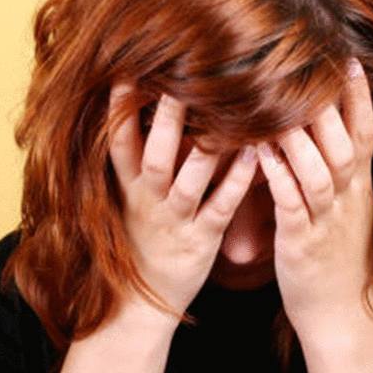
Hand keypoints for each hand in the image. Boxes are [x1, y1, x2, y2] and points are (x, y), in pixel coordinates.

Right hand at [108, 84, 258, 317]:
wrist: (138, 301)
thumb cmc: (139, 239)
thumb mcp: (127, 200)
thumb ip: (134, 160)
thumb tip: (138, 112)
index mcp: (128, 188)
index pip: (119, 143)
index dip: (119, 109)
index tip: (126, 71)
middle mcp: (148, 201)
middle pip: (155, 154)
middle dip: (166, 118)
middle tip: (179, 78)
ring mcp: (176, 220)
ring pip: (188, 179)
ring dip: (206, 146)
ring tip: (225, 110)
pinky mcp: (202, 239)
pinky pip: (221, 207)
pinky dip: (236, 181)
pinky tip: (253, 155)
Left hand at [255, 57, 372, 337]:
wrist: (339, 313)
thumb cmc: (337, 257)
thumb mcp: (347, 211)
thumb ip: (339, 173)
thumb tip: (324, 135)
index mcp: (359, 189)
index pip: (365, 134)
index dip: (359, 97)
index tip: (348, 58)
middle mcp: (348, 199)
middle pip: (344, 143)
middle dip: (329, 104)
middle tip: (310, 63)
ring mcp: (327, 221)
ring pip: (319, 169)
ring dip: (299, 135)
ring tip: (277, 99)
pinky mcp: (302, 242)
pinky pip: (291, 202)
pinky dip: (278, 174)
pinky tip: (260, 150)